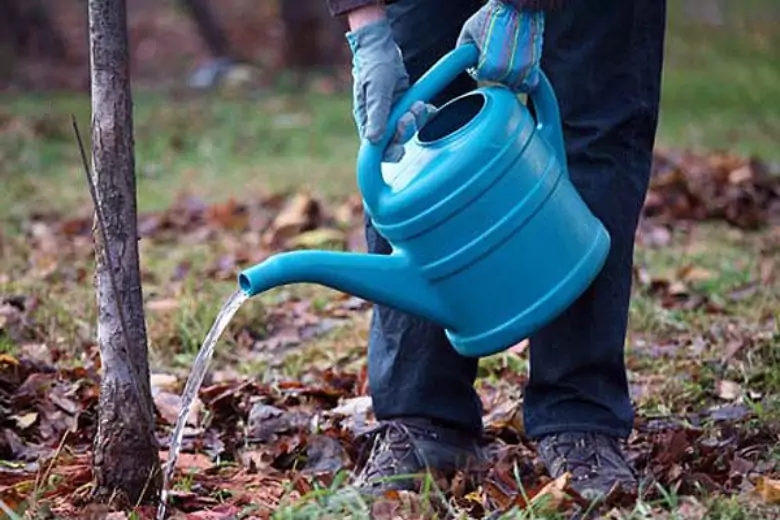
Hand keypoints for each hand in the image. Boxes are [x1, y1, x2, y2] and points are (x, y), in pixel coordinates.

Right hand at [346, 15, 435, 161]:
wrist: (380, 47)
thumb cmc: (373, 66)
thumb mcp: (376, 90)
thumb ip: (377, 115)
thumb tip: (373, 140)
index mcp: (367, 122)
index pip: (376, 149)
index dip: (388, 154)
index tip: (400, 149)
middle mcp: (379, 122)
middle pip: (395, 142)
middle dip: (406, 132)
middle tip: (409, 115)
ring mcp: (392, 114)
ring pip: (408, 129)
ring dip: (416, 120)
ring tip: (418, 104)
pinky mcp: (403, 106)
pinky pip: (416, 117)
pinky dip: (424, 114)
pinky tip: (427, 107)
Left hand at [456, 0, 544, 92]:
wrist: (518, 5)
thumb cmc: (492, 15)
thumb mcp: (469, 30)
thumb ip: (463, 48)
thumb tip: (464, 62)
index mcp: (490, 67)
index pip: (481, 75)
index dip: (478, 64)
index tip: (480, 54)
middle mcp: (508, 71)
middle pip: (498, 81)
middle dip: (493, 70)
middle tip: (493, 54)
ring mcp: (524, 69)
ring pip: (514, 84)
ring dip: (508, 76)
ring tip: (505, 59)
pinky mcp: (535, 63)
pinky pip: (530, 83)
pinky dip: (523, 80)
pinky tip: (518, 70)